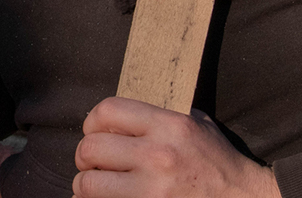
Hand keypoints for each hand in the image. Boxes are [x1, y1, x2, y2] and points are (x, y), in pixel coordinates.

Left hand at [73, 97, 280, 197]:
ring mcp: (153, 189)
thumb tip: (116, 117)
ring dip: (85, 184)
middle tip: (90, 161)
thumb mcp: (195, 124)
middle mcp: (158, 155)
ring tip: (91, 184)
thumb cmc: (217, 160)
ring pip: (89, 183)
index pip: (107, 111)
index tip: (93, 131)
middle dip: (84, 155)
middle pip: (92, 147)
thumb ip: (157, 115)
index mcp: (169, 125)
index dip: (92, 121)